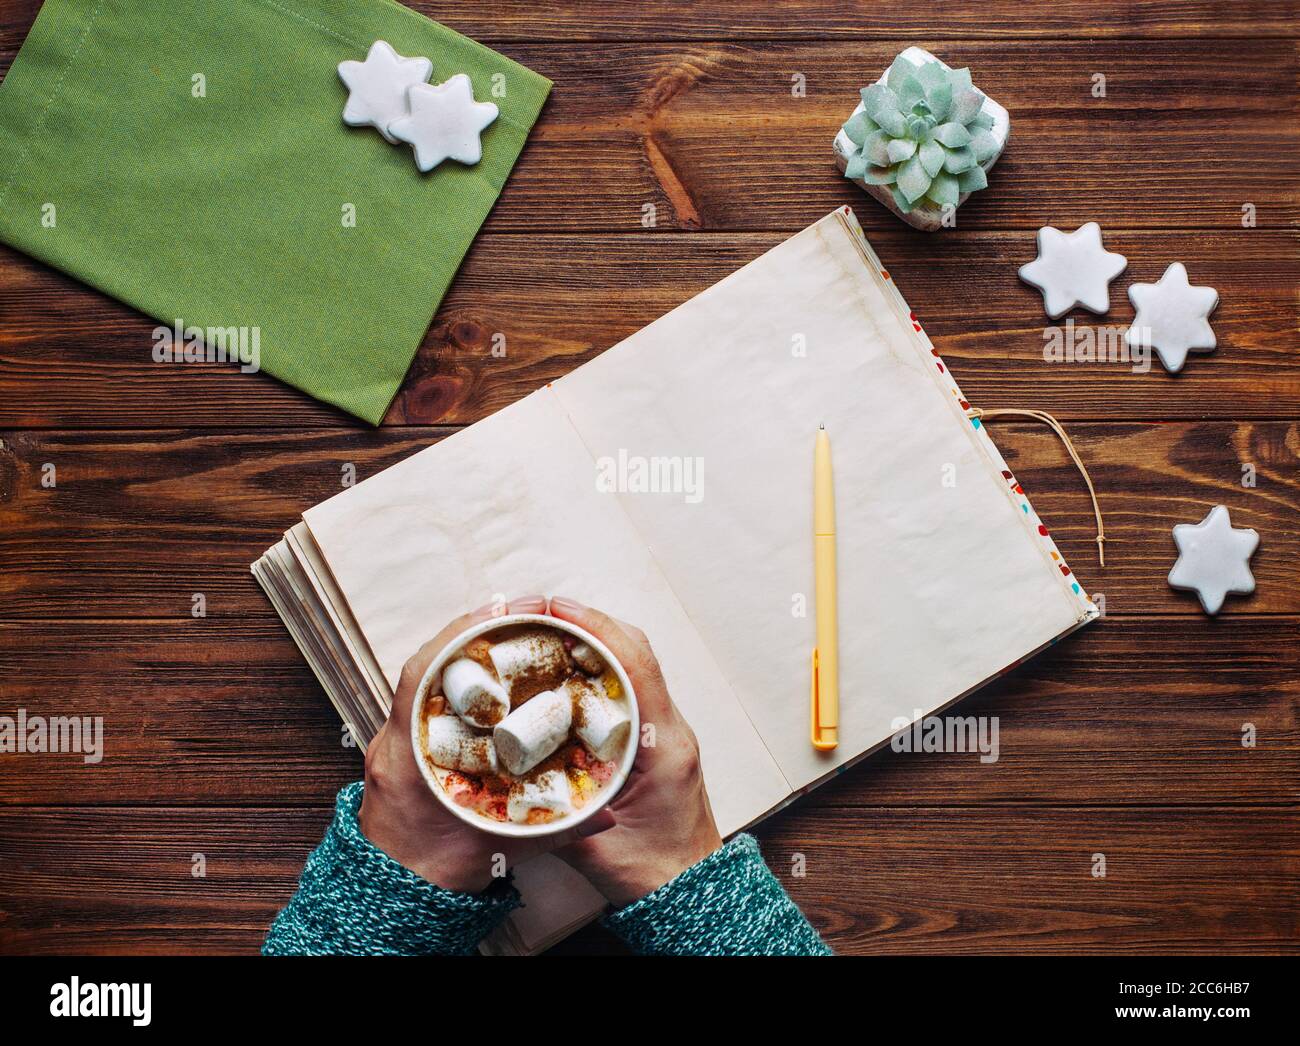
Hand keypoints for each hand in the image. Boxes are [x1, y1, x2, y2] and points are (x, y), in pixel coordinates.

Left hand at [358, 595, 574, 892]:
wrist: (396, 898)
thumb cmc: (433, 873)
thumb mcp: (497, 850)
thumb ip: (553, 830)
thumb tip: (605, 813)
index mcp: (408, 756)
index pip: (422, 675)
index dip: (461, 635)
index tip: (500, 610)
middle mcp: (394, 741)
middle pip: (428, 665)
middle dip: (473, 631)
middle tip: (520, 610)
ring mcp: (395, 743)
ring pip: (427, 678)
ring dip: (467, 650)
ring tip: (511, 628)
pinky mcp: (404, 750)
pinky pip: (428, 697)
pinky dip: (459, 678)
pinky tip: (491, 670)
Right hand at [547, 596, 723, 906]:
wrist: (691, 892)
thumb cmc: (655, 872)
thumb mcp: (597, 850)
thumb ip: (554, 821)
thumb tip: (502, 793)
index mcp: (663, 742)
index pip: (636, 664)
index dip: (595, 628)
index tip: (555, 607)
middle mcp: (670, 727)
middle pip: (635, 651)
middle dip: (588, 623)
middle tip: (539, 612)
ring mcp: (666, 730)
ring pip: (633, 664)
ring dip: (593, 642)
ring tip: (546, 632)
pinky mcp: (656, 738)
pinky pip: (629, 686)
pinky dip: (598, 669)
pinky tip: (563, 673)